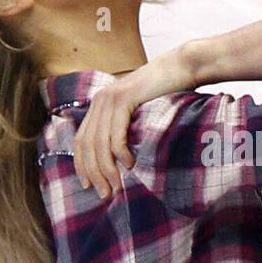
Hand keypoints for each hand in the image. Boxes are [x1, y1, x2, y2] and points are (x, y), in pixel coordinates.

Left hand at [73, 45, 195, 196]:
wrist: (181, 68)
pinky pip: (115, 134)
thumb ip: (126, 128)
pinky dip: (120, 153)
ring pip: (99, 143)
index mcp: (99, 105)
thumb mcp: (139, 113)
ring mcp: (110, 99)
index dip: (81, 165)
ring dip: (106, 169)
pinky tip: (129, 164)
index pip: (81, 140)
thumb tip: (122, 159)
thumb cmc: (166, 93)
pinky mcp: (124, 99)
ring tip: (115, 187)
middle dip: (93, 173)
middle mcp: (99, 101)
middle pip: (87, 145)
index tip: (87, 185)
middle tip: (104, 194)